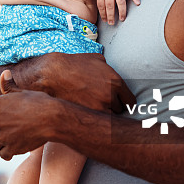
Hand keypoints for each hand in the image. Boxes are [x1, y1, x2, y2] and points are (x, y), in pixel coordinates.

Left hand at [0, 71, 58, 159]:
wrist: (52, 118)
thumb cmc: (39, 102)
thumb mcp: (22, 92)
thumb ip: (9, 86)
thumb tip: (4, 73)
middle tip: (2, 131)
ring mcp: (2, 136)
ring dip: (0, 143)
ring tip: (10, 139)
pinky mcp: (11, 148)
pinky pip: (3, 154)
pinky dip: (8, 152)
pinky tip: (14, 148)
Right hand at [20, 52, 135, 112]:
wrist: (53, 75)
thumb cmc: (74, 65)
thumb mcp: (96, 60)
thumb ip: (109, 69)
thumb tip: (112, 73)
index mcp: (115, 81)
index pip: (130, 101)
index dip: (125, 103)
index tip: (122, 104)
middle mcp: (110, 96)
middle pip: (120, 111)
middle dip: (114, 108)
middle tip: (105, 106)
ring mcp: (99, 107)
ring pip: (109, 119)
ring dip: (104, 115)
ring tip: (96, 111)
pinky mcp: (86, 115)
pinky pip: (97, 122)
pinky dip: (94, 121)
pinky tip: (89, 117)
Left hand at [95, 0, 139, 23]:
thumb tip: (101, 11)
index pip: (101, 6)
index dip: (103, 14)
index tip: (105, 20)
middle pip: (110, 6)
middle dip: (111, 16)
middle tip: (111, 23)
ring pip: (120, 2)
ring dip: (121, 12)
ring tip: (122, 19)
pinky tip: (138, 3)